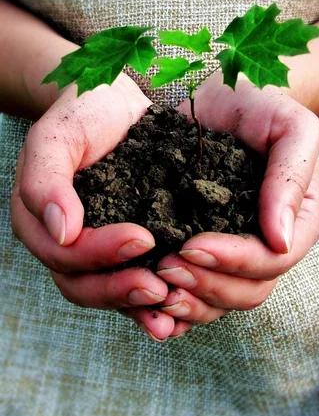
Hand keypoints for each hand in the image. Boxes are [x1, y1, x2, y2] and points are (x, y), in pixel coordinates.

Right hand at [11, 73, 188, 339]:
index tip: (142, 238)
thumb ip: (46, 181)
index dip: (99, 253)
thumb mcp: (56, 137)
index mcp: (41, 221)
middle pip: (82, 285)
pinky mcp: (124, 245)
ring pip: (108, 291)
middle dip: (120, 290)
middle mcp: (64, 242)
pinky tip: (180, 309)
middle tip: (159, 288)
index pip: (64, 253)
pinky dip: (152, 300)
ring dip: (138, 307)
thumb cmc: (81, 115)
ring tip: (172, 313)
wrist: (112, 103)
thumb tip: (61, 231)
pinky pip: (132, 278)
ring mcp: (95, 247)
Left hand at [156, 73, 318, 326]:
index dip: (235, 261)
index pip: (273, 260)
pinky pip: (192, 292)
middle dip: (207, 285)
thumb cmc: (257, 107)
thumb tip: (280, 237)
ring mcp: (232, 252)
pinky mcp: (199, 249)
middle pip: (246, 291)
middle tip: (165, 268)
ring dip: (188, 300)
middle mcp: (265, 245)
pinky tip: (147, 299)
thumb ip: (290, 175)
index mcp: (294, 222)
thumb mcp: (288, 127)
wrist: (216, 98)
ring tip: (153, 283)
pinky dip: (172, 304)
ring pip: (218, 300)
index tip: (193, 245)